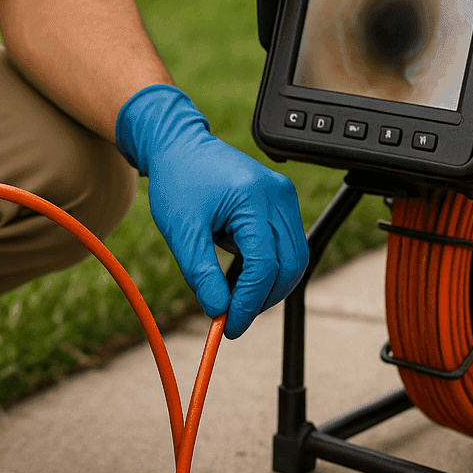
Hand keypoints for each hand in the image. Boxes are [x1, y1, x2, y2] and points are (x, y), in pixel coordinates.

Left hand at [116, 84, 307, 338]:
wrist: (179, 145)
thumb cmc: (178, 180)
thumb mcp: (182, 231)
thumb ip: (201, 273)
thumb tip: (218, 311)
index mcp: (254, 199)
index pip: (264, 266)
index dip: (248, 302)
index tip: (228, 326)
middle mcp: (278, 196)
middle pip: (289, 266)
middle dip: (262, 299)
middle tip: (232, 319)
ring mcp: (284, 197)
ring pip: (293, 259)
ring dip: (267, 286)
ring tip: (234, 298)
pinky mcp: (281, 202)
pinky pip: (286, 246)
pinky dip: (268, 268)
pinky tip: (240, 277)